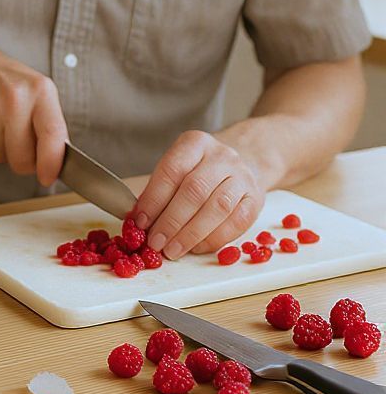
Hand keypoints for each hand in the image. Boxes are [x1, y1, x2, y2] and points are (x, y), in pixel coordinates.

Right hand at [0, 41, 67, 184]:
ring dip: (2, 150)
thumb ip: (51, 126)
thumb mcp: (39, 93)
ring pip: (1, 157)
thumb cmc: (10, 83)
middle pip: (23, 157)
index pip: (52, 134)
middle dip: (23, 160)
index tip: (48, 177)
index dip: (51, 162)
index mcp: (40, 91)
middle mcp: (15, 98)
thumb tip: (57, 164)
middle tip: (19, 143)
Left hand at [132, 131, 264, 258]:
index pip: (171, 171)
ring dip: (191, 234)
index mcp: (195, 143)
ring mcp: (242, 176)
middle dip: (171, 221)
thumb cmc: (199, 169)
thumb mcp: (177, 167)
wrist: (242, 163)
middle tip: (155, 242)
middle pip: (194, 191)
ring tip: (173, 250)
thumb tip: (138, 220)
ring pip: (217, 208)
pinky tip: (196, 248)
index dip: (154, 199)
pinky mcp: (256, 199)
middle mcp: (222, 156)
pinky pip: (236, 223)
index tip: (140, 221)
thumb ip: (159, 189)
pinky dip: (213, 239)